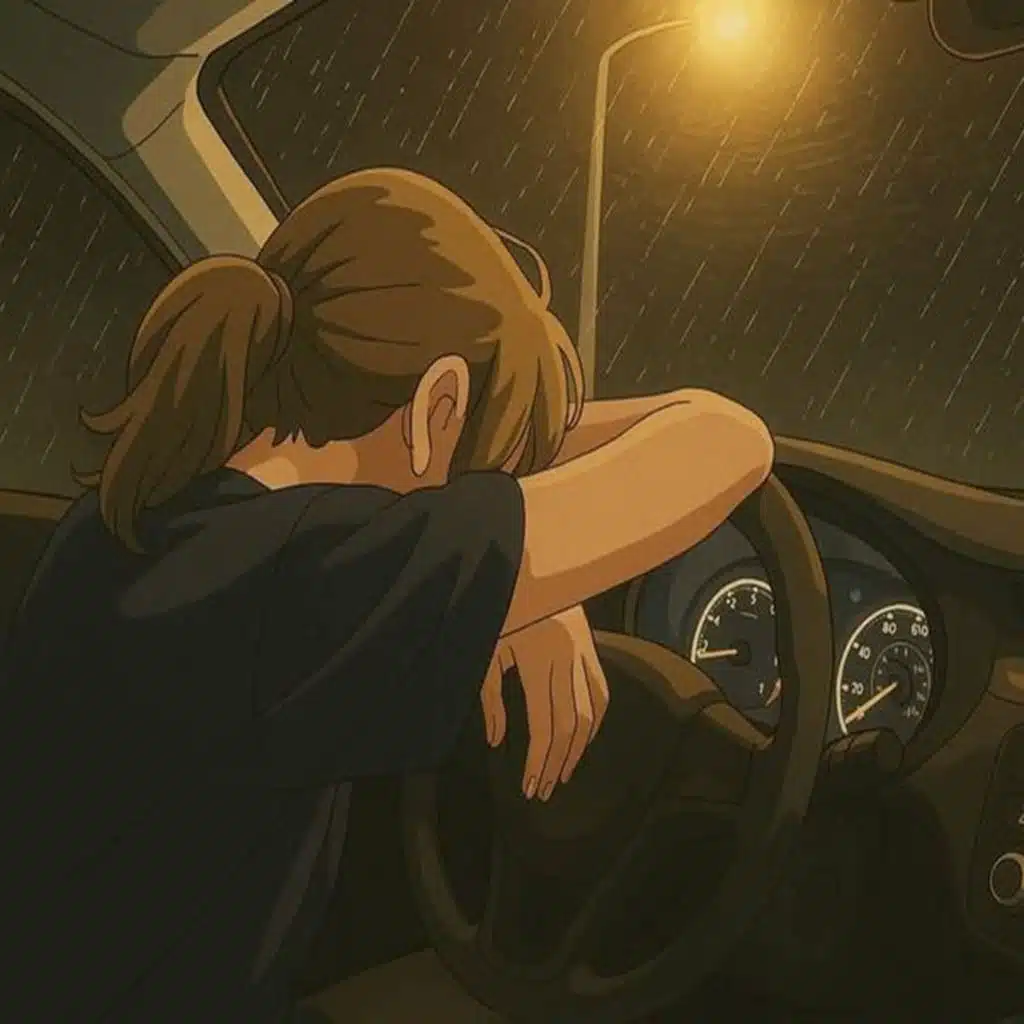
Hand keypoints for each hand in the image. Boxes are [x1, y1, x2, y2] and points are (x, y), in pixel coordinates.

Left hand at [480, 605, 609, 800]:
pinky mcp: (592, 646)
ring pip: (591, 712)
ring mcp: (584, 651)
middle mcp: (567, 658)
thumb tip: (497, 741)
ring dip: (578, 748)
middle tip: (545, 790)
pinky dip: (595, 720)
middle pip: (570, 725)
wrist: (528, 567)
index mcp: (537, 659)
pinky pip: (601, 691)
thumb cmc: (498, 609)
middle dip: (558, 762)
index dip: (539, 759)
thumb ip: (491, 698)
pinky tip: (582, 740)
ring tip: (562, 773)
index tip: (530, 786)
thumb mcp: (486, 651)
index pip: (545, 724)